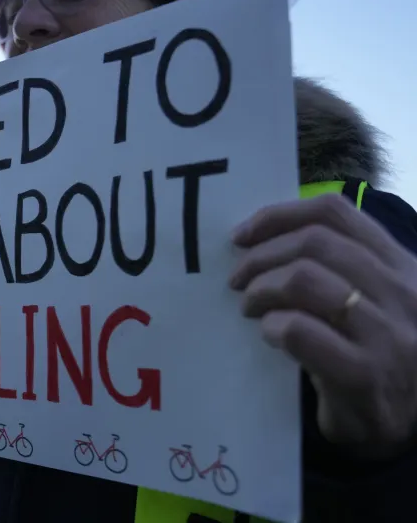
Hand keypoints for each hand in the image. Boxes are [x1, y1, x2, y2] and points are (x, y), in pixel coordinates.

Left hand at [229, 194, 416, 456]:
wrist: (402, 425)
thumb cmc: (374, 354)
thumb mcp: (370, 299)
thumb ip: (335, 266)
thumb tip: (259, 239)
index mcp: (402, 264)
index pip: (335, 212)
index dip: (278, 216)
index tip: (241, 235)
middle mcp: (403, 292)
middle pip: (313, 242)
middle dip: (261, 257)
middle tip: (238, 279)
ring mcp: (388, 334)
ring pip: (304, 279)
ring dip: (261, 289)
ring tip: (250, 307)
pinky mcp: (365, 374)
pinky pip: (299, 330)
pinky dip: (272, 326)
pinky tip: (269, 335)